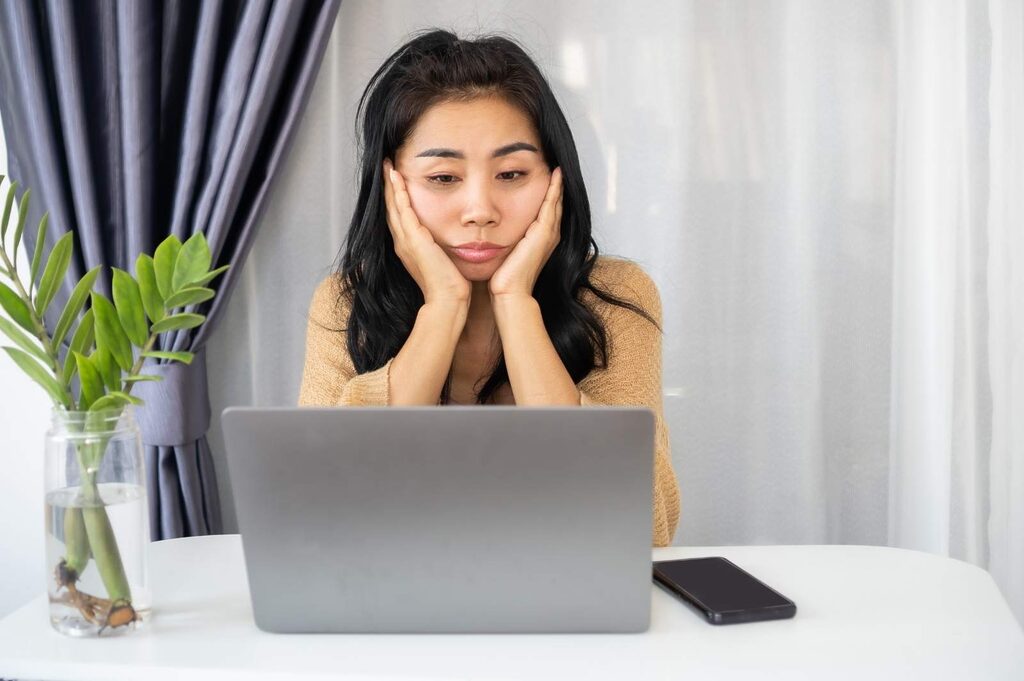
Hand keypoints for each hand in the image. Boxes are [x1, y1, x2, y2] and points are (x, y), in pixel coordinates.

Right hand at [383, 159, 471, 305]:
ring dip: (390, 184)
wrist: (448, 300)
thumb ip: (439, 248)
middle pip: (390, 208)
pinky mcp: (414, 239)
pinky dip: (399, 192)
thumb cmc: (450, 285)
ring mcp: (406, 240)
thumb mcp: (442, 260)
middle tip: (385, 165)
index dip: (394, 197)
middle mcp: (402, 242)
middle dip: (388, 186)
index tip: (395, 179)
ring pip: (393, 205)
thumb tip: (448, 240)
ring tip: (388, 165)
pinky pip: (403, 210)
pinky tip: (397, 177)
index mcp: (408, 247)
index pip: (398, 216)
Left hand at [488, 167, 562, 298]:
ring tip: (558, 167)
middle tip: (556, 167)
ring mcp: (549, 234)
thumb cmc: (504, 278)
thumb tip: (492, 230)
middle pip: (555, 204)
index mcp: (541, 239)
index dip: (548, 194)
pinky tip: (555, 175)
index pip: (547, 210)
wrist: (509, 292)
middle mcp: (549, 235)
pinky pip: (551, 204)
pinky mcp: (544, 233)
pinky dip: (554, 189)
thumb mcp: (506, 251)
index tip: (545, 177)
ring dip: (557, 184)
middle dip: (556, 186)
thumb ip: (506, 239)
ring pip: (555, 201)